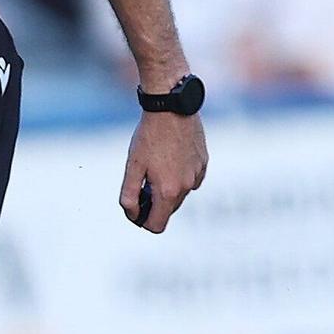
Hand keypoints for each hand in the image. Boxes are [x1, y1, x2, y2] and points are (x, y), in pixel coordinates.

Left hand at [120, 112, 207, 233]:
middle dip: (154, 202)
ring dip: (168, 188)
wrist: (171, 107)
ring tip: (156, 165)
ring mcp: (198, 175)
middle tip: (142, 181)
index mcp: (168, 192)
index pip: (157, 225)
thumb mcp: (133, 166)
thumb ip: (129, 196)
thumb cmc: (149, 136)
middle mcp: (187, 187)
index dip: (143, 222)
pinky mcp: (204, 163)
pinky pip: (191, 179)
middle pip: (168, 210)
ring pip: (180, 194)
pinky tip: (170, 157)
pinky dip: (180, 175)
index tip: (135, 210)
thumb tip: (133, 215)